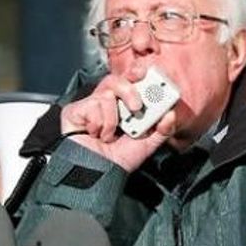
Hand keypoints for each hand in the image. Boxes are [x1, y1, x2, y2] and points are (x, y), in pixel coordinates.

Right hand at [60, 63, 176, 171]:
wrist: (97, 173)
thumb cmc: (117, 160)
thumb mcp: (146, 145)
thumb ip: (162, 130)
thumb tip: (170, 114)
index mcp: (122, 106)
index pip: (128, 81)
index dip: (136, 72)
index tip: (147, 72)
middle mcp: (105, 103)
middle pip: (116, 79)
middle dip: (129, 90)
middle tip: (137, 107)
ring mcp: (89, 105)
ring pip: (106, 94)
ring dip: (113, 120)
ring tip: (109, 136)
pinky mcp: (75, 110)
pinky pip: (93, 106)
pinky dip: (99, 125)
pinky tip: (95, 135)